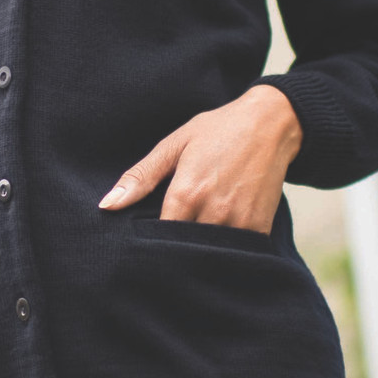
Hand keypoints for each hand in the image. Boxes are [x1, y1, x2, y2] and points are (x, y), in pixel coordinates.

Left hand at [98, 86, 302, 233]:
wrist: (272, 124)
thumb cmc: (217, 131)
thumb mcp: (173, 146)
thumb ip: (140, 177)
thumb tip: (106, 206)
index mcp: (186, 193)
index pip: (159, 237)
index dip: (151, 243)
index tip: (146, 243)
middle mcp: (212, 212)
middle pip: (184, 249)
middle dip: (174, 250)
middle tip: (167, 247)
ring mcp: (239, 222)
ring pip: (209, 254)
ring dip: (199, 252)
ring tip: (192, 239)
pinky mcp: (260, 228)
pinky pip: (236, 252)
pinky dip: (224, 250)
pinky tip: (215, 239)